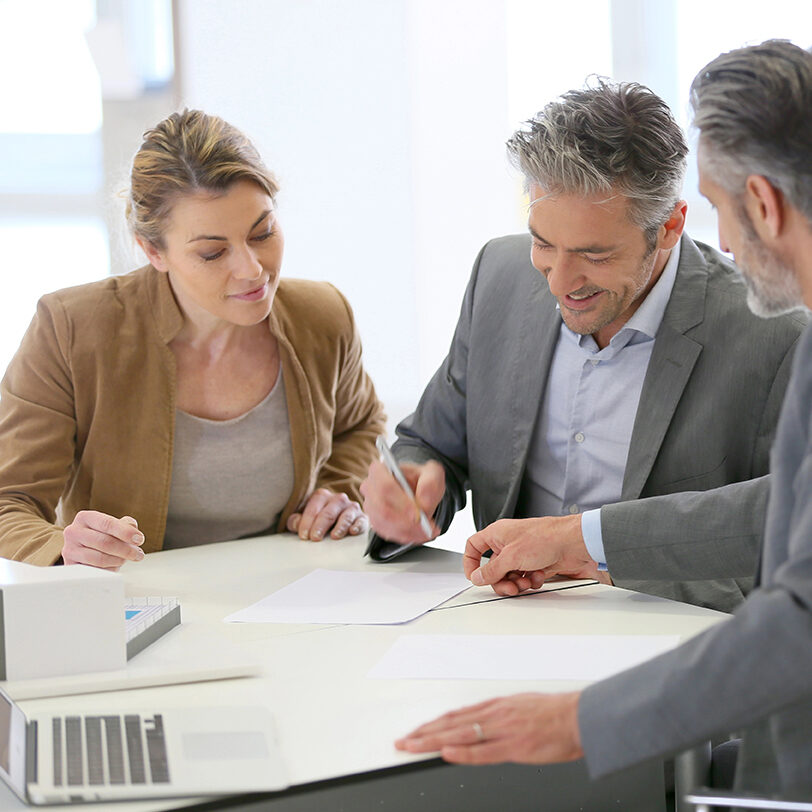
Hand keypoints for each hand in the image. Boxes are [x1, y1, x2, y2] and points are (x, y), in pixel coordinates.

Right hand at [61, 511, 145, 569]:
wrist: (83, 552)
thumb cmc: (101, 537)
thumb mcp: (114, 527)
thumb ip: (126, 525)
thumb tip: (133, 529)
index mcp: (85, 517)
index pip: (107, 524)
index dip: (126, 532)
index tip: (140, 539)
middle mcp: (73, 532)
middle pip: (105, 542)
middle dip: (126, 550)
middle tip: (138, 554)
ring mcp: (69, 550)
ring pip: (100, 558)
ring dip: (118, 560)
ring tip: (126, 559)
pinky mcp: (71, 566)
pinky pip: (94, 571)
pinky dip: (108, 570)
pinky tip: (114, 566)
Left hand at [287, 488, 366, 540]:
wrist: (339, 517)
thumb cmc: (319, 518)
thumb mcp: (304, 519)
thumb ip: (296, 521)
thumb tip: (295, 523)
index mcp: (322, 496)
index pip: (313, 508)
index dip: (307, 522)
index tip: (304, 536)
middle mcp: (338, 499)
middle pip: (328, 512)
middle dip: (321, 525)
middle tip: (315, 538)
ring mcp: (351, 507)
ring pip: (346, 516)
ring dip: (340, 526)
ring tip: (334, 536)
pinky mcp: (362, 517)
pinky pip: (361, 520)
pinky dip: (357, 526)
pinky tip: (352, 531)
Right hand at [360, 459, 444, 543]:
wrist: (416, 488)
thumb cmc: (420, 479)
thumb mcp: (432, 473)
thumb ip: (431, 483)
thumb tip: (423, 504)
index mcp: (380, 470)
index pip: (385, 487)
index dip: (401, 502)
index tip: (417, 514)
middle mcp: (370, 488)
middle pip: (383, 510)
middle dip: (406, 522)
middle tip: (428, 528)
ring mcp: (370, 507)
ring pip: (385, 525)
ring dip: (408, 531)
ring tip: (428, 531)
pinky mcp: (375, 521)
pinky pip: (387, 534)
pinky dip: (406, 536)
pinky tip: (420, 534)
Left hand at [395, 691, 582, 764]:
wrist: (579, 717)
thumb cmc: (554, 714)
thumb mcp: (520, 707)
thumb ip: (499, 716)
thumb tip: (481, 723)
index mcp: (496, 706)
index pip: (456, 715)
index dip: (433, 724)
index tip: (415, 731)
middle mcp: (494, 714)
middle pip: (451, 723)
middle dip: (424, 733)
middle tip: (403, 741)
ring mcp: (503, 729)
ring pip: (460, 734)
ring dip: (432, 740)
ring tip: (412, 746)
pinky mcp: (515, 746)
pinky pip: (483, 750)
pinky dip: (462, 752)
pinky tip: (445, 752)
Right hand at [463, 515, 598, 595]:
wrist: (573, 543)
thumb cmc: (545, 538)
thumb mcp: (511, 557)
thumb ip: (491, 570)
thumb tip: (477, 578)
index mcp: (497, 534)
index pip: (474, 547)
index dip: (471, 563)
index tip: (475, 577)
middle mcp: (507, 543)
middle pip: (493, 568)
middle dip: (501, 581)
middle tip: (510, 587)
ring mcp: (521, 553)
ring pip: (509, 575)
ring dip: (517, 582)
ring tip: (527, 581)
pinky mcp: (534, 562)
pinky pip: (523, 577)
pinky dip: (530, 580)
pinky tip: (538, 576)